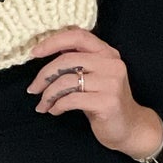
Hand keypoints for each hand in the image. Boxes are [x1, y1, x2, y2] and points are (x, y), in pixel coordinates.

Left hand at [28, 28, 162, 159]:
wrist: (129, 126)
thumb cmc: (104, 100)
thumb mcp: (94, 76)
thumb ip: (78, 61)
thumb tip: (47, 49)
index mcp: (108, 53)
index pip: (78, 36)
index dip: (53, 41)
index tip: (34, 53)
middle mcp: (112, 64)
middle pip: (67, 60)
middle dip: (44, 75)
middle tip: (33, 89)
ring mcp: (112, 83)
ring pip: (66, 81)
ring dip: (48, 95)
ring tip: (43, 105)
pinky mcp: (108, 102)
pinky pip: (71, 100)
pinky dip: (57, 106)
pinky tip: (56, 111)